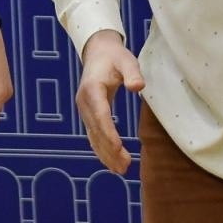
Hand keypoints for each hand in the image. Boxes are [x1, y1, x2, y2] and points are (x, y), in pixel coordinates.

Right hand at [77, 30, 145, 172]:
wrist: (98, 52)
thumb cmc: (115, 56)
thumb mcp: (126, 60)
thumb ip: (133, 72)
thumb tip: (138, 87)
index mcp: (92, 89)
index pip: (100, 115)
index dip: (109, 133)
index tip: (119, 147)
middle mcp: (84, 103)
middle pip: (96, 131)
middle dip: (109, 150)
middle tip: (125, 167)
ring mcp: (84, 110)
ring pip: (93, 137)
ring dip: (106, 155)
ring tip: (122, 170)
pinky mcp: (88, 114)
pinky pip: (94, 135)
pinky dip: (102, 149)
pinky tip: (112, 162)